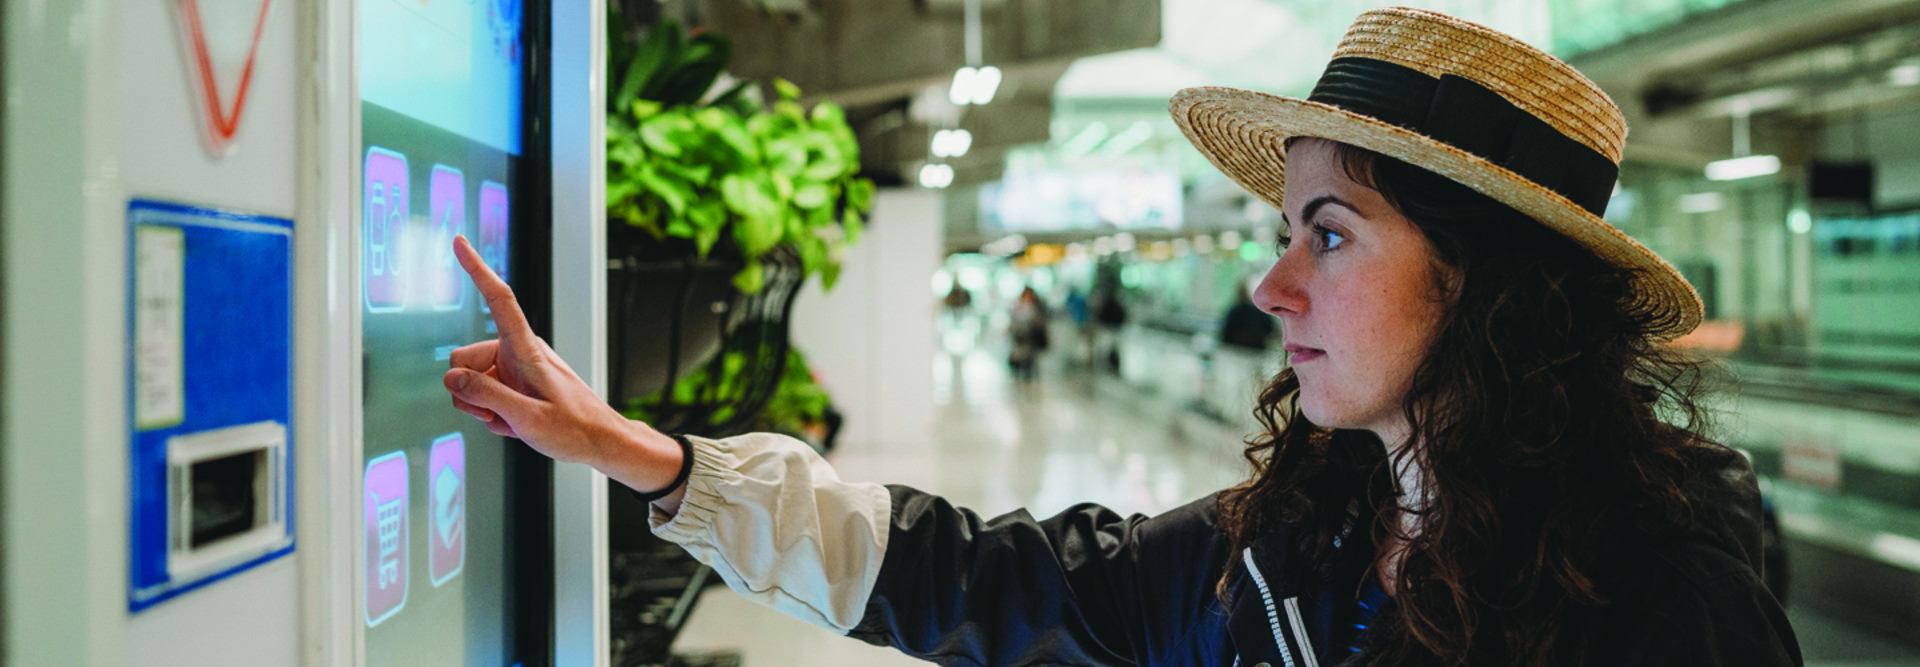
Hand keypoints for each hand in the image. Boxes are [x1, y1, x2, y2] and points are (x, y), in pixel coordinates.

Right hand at [442, 235, 684, 496]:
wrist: (600, 441)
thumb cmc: (573, 429)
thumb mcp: (526, 418)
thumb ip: (485, 396)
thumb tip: (450, 377)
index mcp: (526, 349)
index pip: (499, 300)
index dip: (477, 270)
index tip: (460, 241)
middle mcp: (518, 351)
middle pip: (462, 360)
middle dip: (469, 392)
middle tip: (500, 416)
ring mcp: (514, 367)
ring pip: (468, 382)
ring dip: (482, 406)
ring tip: (514, 420)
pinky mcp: (513, 383)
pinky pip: (482, 395)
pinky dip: (492, 413)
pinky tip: (515, 422)